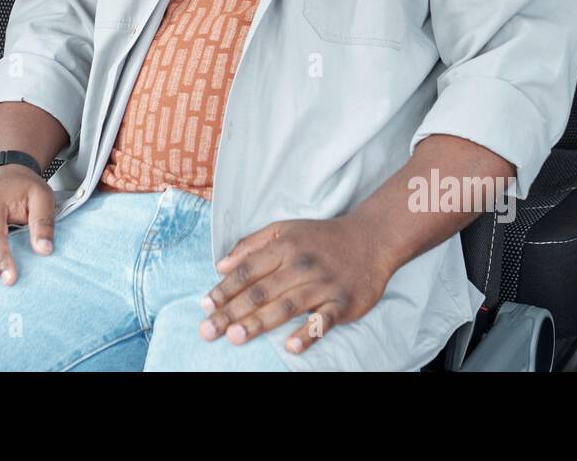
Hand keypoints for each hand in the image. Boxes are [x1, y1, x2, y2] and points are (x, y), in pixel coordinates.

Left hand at [199, 215, 393, 354]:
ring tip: (236, 337)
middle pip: (261, 291)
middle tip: (209, 331)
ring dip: (259, 322)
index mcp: (284, 247)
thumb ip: (251, 245)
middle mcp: (301, 266)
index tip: (205, 307)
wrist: (371, 240)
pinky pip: (323, 321)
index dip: (224, 289)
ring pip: (286, 306)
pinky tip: (290, 346)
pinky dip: (307, 334)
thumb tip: (221, 266)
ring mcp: (322, 285)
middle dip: (232, 312)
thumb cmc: (321, 238)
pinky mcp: (343, 303)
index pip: (247, 271)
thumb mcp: (284, 230)